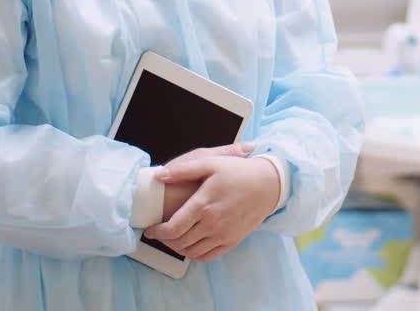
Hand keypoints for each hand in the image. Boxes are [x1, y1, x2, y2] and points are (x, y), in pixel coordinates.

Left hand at [143, 156, 280, 262]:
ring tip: (173, 239)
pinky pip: (207, 257)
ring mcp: (222, 235)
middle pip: (179, 242)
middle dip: (164, 240)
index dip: (157, 232)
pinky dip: (194, 255)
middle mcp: (211, 224)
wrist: (268, 184)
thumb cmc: (239, 172)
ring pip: (191, 252)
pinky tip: (190, 246)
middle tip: (159, 234)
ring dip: (177, 248)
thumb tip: (160, 175)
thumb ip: (184, 169)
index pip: (172, 228)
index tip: (150, 230)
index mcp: (203, 205)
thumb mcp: (211, 162)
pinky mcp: (232, 241)